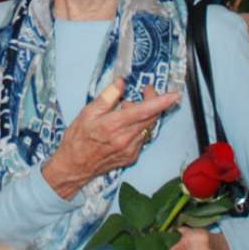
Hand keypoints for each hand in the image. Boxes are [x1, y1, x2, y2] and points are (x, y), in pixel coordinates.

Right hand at [42, 79, 181, 198]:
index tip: (174, 94)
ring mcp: (131, 150)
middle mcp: (126, 139)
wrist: (74, 166)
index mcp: (114, 125)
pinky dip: (139, 127)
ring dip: (145, 115)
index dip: (161, 102)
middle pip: (151, 118)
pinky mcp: (132, 157)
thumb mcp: (87, 113)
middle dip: (154, 102)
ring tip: (127, 110)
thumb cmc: (78, 138)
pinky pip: (142, 137)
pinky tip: (125, 126)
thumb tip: (121, 82)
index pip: (144, 110)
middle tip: (146, 91)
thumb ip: (107, 97)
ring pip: (148, 127)